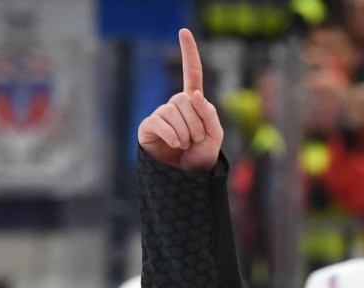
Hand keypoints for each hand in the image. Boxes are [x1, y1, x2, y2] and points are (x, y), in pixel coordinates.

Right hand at [137, 29, 222, 171]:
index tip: (184, 30)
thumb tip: (193, 94)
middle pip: (185, 99)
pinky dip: (172, 135)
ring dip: (186, 132)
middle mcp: (175, 106)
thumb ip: (209, 114)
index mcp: (193, 104)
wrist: (187, 180)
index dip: (189, 53)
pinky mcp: (148, 127)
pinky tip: (176, 144)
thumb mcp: (215, 135)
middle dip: (196, 123)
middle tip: (196, 140)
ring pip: (173, 111)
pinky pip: (160, 122)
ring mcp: (160, 115)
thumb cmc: (201, 157)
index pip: (192, 75)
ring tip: (185, 146)